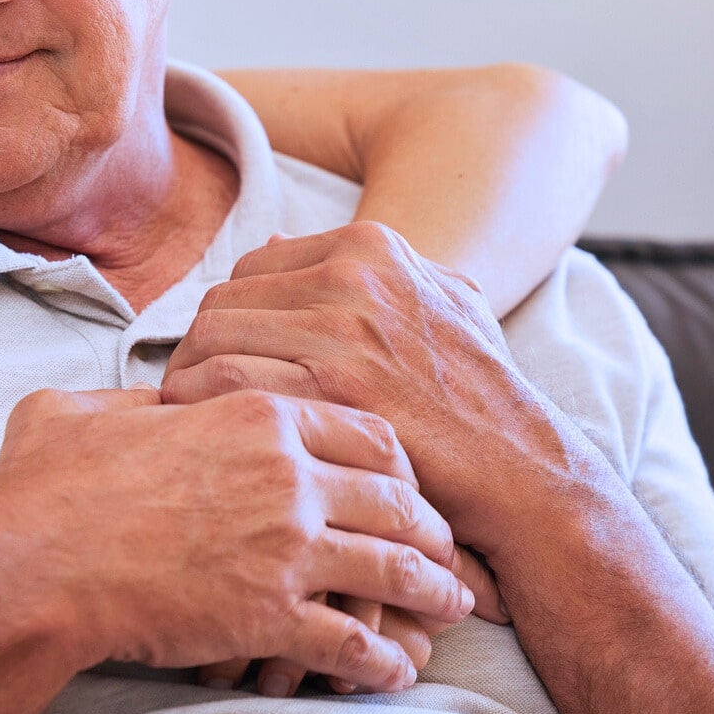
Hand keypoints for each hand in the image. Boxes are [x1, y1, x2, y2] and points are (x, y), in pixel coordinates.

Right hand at [0, 385, 475, 694]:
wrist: (35, 562)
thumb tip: (150, 401)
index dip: (397, 460)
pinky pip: (353, 640)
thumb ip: (139, 401)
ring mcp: (286, 546)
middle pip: (397, 496)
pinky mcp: (272, 614)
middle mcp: (287, 476)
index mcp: (255, 414)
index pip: (364, 430)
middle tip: (445, 546)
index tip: (405, 481)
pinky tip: (395, 671)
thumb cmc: (49, 484)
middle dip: (431, 525)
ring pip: (394, 566)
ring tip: (452, 608)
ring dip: (430, 592)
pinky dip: (383, 661)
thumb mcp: (91, 411)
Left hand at [163, 222, 573, 553]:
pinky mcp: (327, 389)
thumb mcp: (445, 304)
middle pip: (221, 300)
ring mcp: (340, 330)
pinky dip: (198, 405)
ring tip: (192, 417)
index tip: (228, 362)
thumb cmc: (480, 395)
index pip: (251, 269)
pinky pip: (222, 380)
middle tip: (195, 394)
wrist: (523, 472)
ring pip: (210, 337)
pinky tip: (207, 436)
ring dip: (189, 379)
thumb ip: (370, 267)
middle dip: (200, 349)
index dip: (233, 320)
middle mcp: (353, 276)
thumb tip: (275, 241)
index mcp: (371, 247)